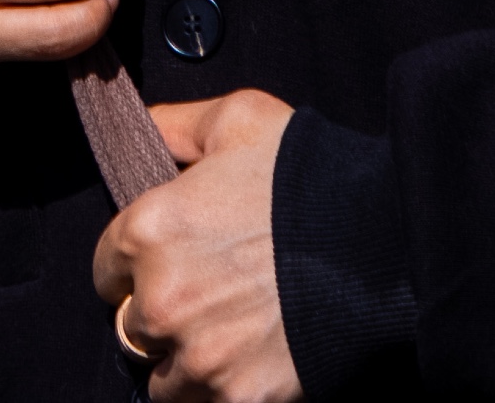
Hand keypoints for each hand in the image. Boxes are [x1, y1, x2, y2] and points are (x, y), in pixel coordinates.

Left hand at [95, 91, 298, 402]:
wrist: (387, 243)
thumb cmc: (311, 177)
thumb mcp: (238, 120)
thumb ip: (175, 127)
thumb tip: (141, 131)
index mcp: (146, 232)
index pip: (107, 271)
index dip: (141, 266)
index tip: (178, 262)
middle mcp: (159, 300)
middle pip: (133, 327)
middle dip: (165, 315)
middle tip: (213, 297)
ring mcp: (198, 357)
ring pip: (164, 378)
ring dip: (188, 361)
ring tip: (232, 334)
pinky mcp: (238, 397)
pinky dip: (224, 390)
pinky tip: (252, 361)